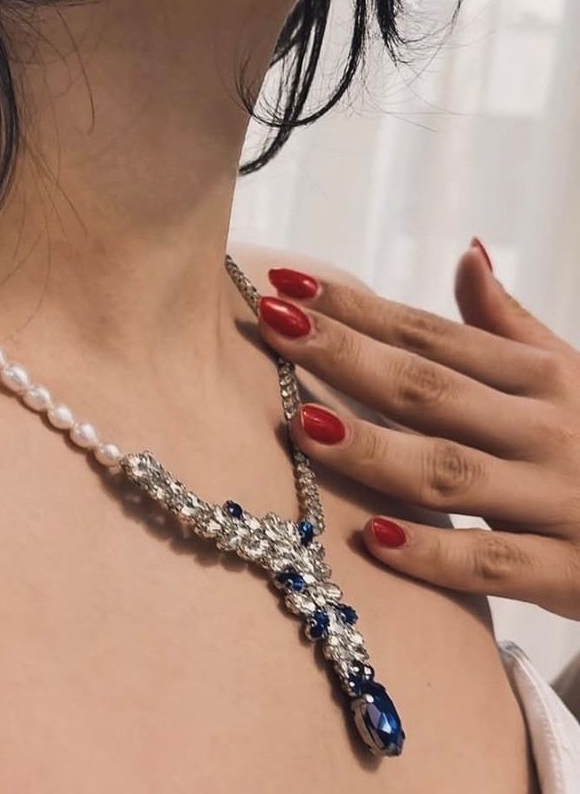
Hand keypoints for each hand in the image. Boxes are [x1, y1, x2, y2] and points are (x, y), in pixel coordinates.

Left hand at [258, 240, 579, 619]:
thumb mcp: (566, 375)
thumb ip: (508, 322)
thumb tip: (468, 252)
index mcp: (539, 378)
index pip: (431, 336)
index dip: (358, 309)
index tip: (289, 284)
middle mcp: (544, 430)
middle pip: (428, 389)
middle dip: (347, 356)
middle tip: (274, 324)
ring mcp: (556, 500)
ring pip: (449, 471)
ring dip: (374, 449)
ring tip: (304, 425)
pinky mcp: (568, 572)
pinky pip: (491, 563)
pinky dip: (434, 554)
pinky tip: (375, 538)